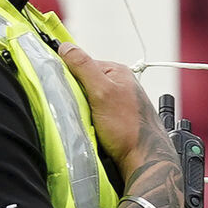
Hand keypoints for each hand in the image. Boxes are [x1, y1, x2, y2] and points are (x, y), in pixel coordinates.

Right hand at [57, 42, 161, 188]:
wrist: (143, 159)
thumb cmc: (129, 128)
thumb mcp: (102, 92)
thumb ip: (84, 67)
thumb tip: (66, 48)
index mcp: (117, 72)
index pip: (83, 63)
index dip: (70, 75)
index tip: (64, 87)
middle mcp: (119, 85)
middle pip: (84, 83)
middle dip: (76, 95)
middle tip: (79, 107)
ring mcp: (117, 103)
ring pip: (86, 100)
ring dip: (80, 110)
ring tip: (86, 120)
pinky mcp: (114, 119)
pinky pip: (92, 115)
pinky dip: (87, 120)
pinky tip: (90, 127)